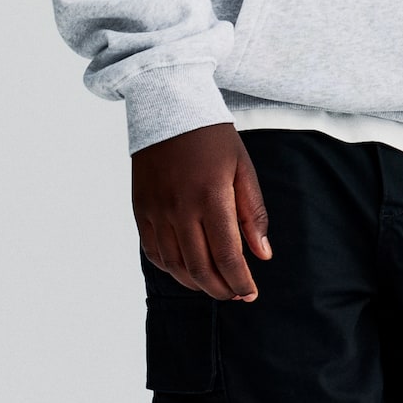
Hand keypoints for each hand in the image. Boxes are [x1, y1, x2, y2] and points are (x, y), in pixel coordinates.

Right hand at [132, 124, 271, 301]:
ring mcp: (156, 211)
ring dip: (197, 283)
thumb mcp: (242, 169)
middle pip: (200, 268)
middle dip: (221, 289)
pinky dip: (172, 268)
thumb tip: (262, 255)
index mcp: (211, 197)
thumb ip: (253, 214)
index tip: (251, 292)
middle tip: (235, 294)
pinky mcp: (140, 209)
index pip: (228, 256)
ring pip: (175, 265)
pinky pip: (154, 251)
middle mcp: (180, 208)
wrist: (167, 107)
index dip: (240, 281)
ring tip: (215, 285)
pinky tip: (187, 271)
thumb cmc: (212, 137)